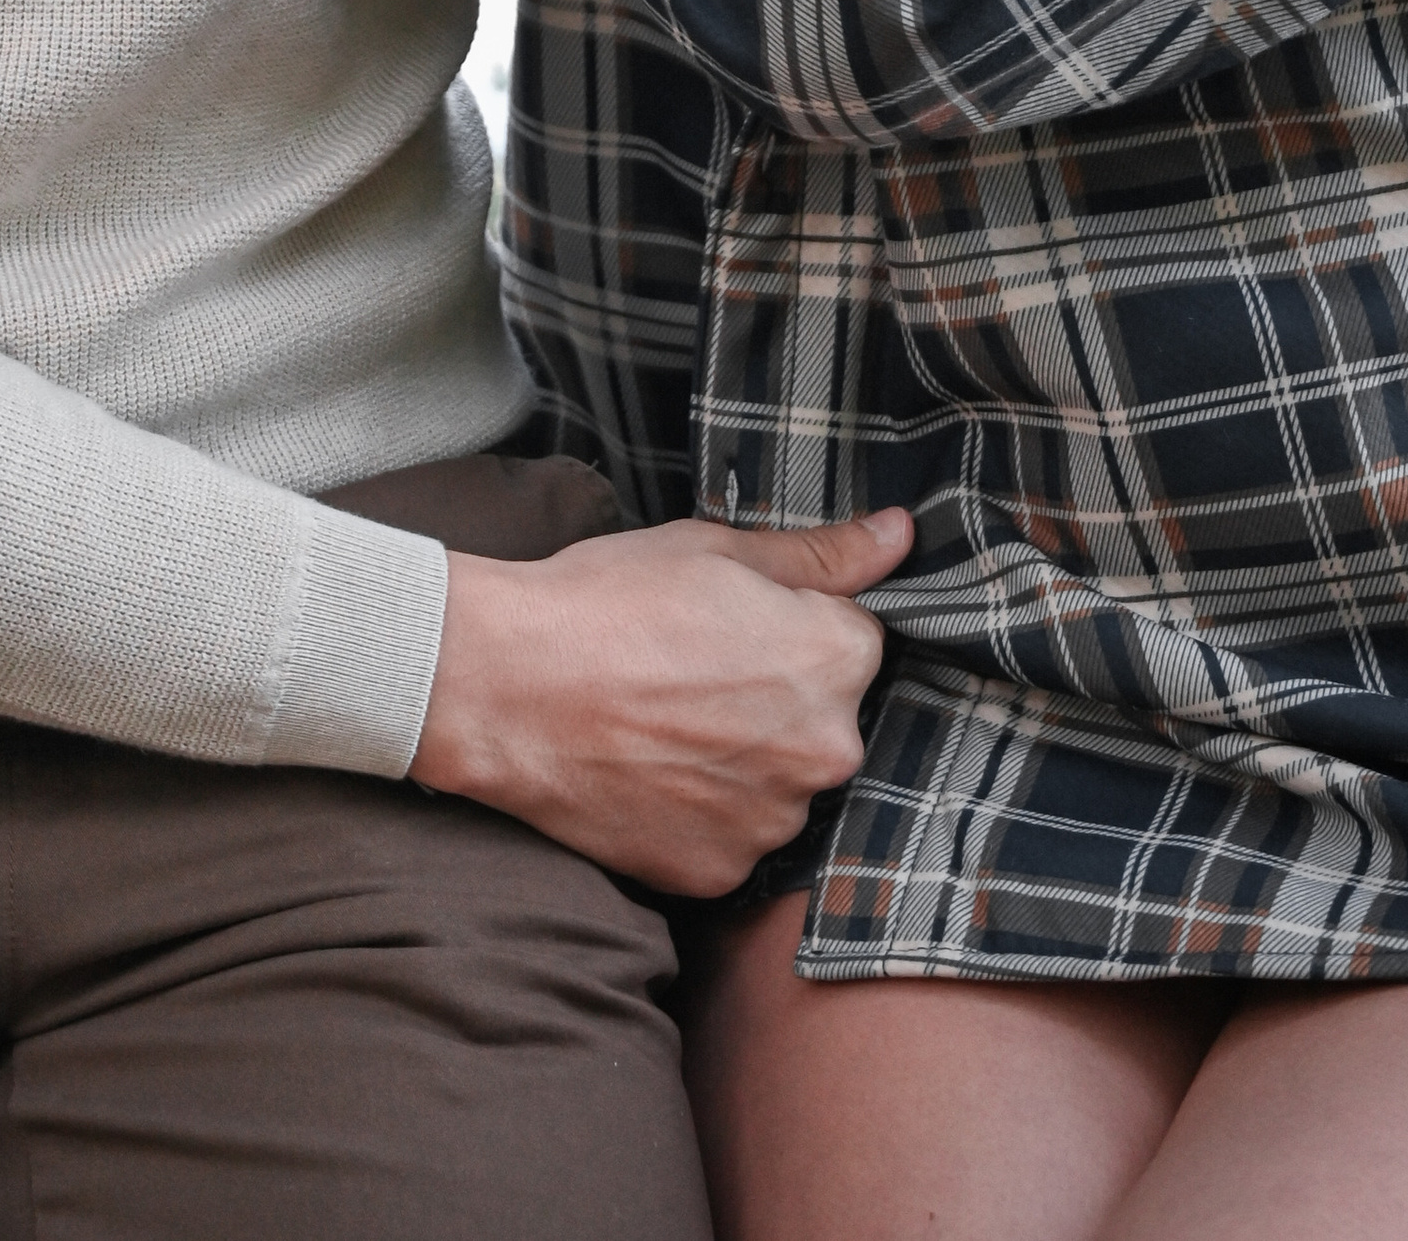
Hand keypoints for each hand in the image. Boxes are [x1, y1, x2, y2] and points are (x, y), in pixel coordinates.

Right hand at [409, 506, 909, 894]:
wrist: (507, 686)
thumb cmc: (607, 601)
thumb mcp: (716, 550)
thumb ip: (822, 553)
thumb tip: (900, 534)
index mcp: (835, 660)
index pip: (853, 640)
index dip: (790, 625)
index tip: (731, 624)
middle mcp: (825, 752)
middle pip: (822, 720)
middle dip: (776, 699)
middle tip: (691, 671)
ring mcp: (771, 822)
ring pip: (777, 784)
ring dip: (742, 762)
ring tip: (661, 721)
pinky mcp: (717, 873)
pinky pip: (729, 837)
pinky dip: (699, 813)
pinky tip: (647, 771)